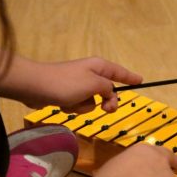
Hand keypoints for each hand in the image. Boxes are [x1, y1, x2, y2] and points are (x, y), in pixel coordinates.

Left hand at [26, 57, 141, 112]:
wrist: (35, 86)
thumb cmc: (66, 83)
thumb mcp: (93, 84)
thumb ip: (108, 89)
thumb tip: (111, 95)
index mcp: (98, 67)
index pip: (120, 72)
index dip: (130, 77)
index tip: (141, 81)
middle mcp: (90, 73)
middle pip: (107, 90)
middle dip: (106, 101)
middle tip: (107, 109)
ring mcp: (78, 85)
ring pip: (92, 101)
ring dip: (84, 106)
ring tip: (72, 101)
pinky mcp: (67, 94)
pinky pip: (79, 104)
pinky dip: (73, 107)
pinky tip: (63, 104)